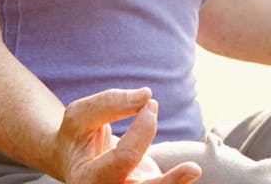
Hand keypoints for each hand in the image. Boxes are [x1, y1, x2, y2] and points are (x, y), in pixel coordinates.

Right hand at [57, 88, 202, 183]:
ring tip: (194, 170)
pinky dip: (176, 180)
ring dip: (174, 183)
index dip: (143, 128)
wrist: (76, 161)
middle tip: (193, 168)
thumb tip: (146, 96)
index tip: (150, 104)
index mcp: (87, 179)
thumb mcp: (80, 118)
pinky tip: (191, 171)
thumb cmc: (78, 137)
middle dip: (167, 181)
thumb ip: (108, 104)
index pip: (125, 158)